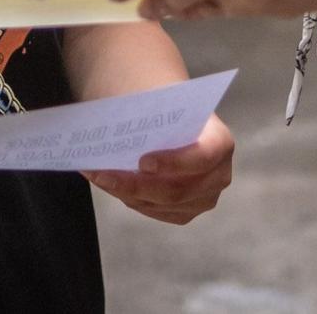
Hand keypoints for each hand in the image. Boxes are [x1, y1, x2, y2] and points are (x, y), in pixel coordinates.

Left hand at [85, 113, 233, 224]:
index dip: (175, 162)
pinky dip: (127, 196)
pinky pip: (152, 210)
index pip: (204, 157)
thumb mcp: (166, 104)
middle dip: (136, 184)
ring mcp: (203, 199)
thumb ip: (151, 115)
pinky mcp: (184, 212)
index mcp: (220, 142)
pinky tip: (107, 182)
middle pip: (176, 191)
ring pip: (158, 204)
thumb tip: (114, 124)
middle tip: (103, 173)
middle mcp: (218, 176)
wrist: (178, 123)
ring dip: (124, 191)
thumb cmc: (171, 111)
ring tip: (96, 175)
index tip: (142, 161)